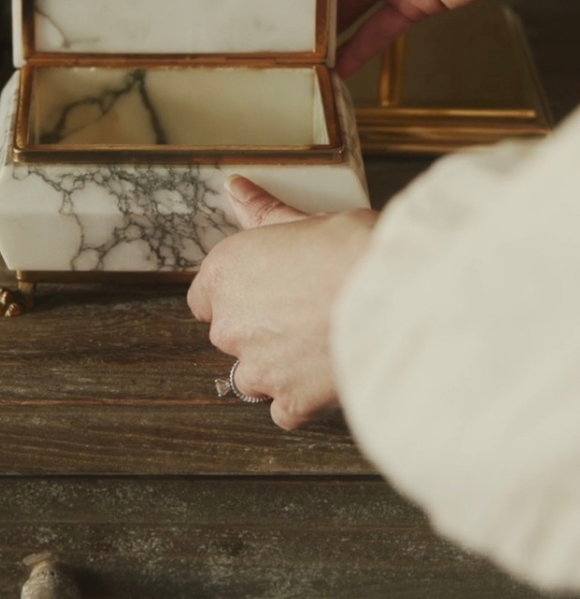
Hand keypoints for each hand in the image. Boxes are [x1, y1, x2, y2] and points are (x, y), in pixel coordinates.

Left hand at [187, 176, 376, 429]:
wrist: (395, 295)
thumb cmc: (351, 249)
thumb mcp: (306, 218)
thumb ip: (264, 213)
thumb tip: (236, 188)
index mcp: (225, 274)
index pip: (204, 297)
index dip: (237, 294)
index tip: (264, 289)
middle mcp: (231, 324)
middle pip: (230, 335)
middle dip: (260, 328)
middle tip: (305, 311)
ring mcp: (258, 368)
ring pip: (253, 376)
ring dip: (276, 365)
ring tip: (318, 344)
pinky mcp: (291, 402)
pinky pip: (283, 410)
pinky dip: (299, 400)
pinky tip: (325, 379)